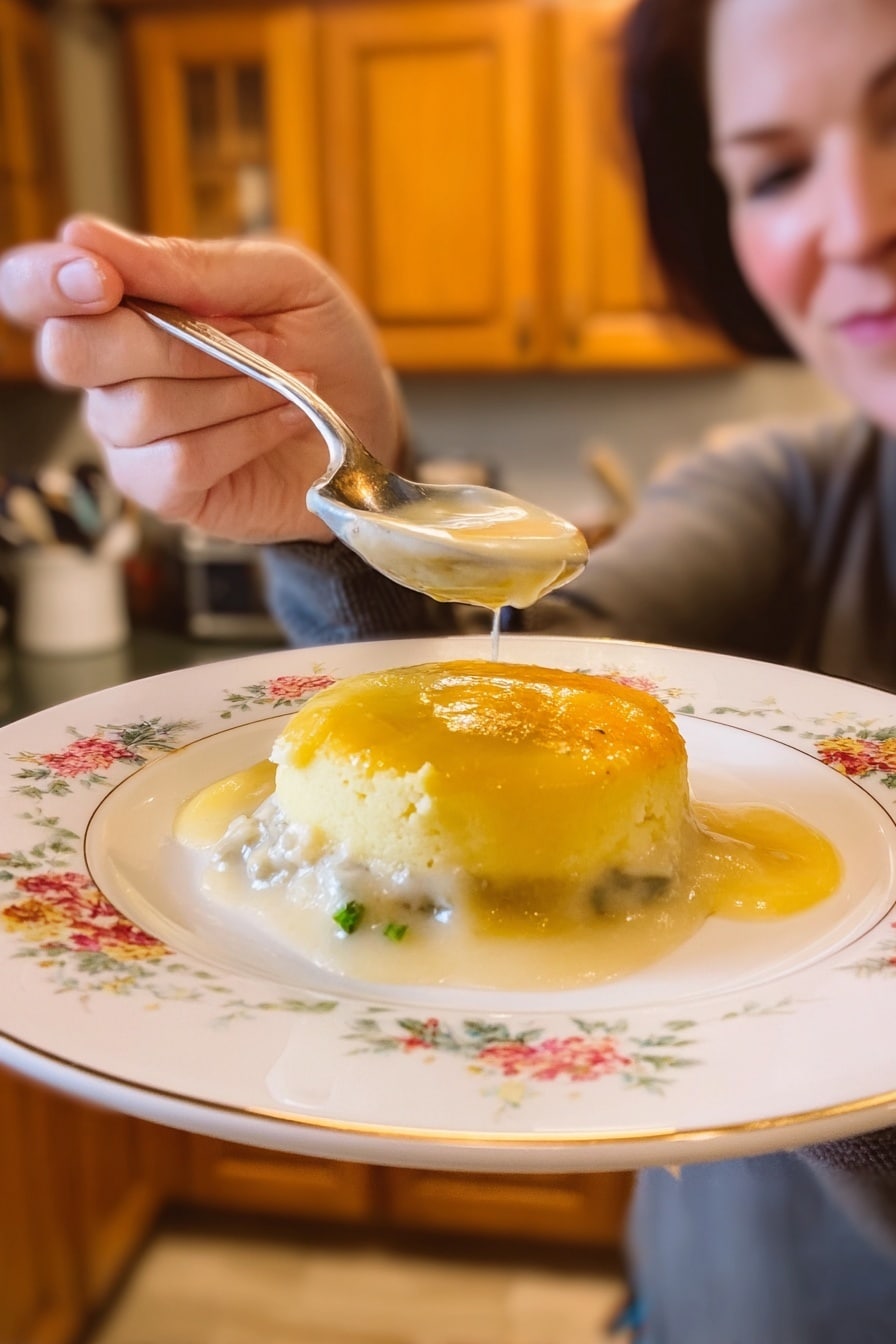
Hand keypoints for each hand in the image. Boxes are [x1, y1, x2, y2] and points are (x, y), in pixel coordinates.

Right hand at [0, 216, 400, 542]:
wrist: (369, 420)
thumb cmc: (320, 342)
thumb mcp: (280, 279)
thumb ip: (190, 262)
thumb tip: (81, 235)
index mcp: (120, 305)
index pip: (31, 289)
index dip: (46, 282)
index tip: (102, 279)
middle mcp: (108, 374)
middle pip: (73, 351)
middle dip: (167, 340)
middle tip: (246, 339)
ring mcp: (130, 439)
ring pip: (141, 409)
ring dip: (231, 389)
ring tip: (287, 382)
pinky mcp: (166, 492)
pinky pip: (178, 461)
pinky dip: (243, 435)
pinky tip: (283, 419)